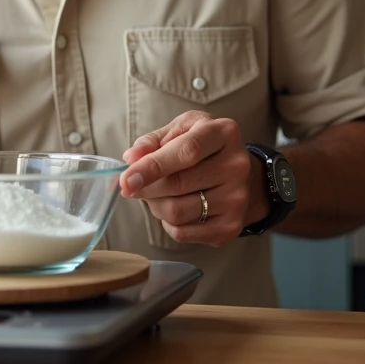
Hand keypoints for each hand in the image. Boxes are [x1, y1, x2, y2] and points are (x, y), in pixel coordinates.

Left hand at [119, 111, 264, 245]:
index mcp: (223, 133)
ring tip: (157, 195)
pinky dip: (167, 223)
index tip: (126, 180)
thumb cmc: (201, 148)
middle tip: (134, 185)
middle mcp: (236, 165)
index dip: (152, 167)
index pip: (186, 152)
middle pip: (177, 184)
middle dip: (146, 188)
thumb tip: (131, 158)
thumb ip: (152, 141)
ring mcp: (237, 198)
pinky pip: (183, 233)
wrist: (238, 175)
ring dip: (155, 206)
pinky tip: (174, 206)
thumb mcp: (179, 131)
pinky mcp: (231, 226)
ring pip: (177, 211)